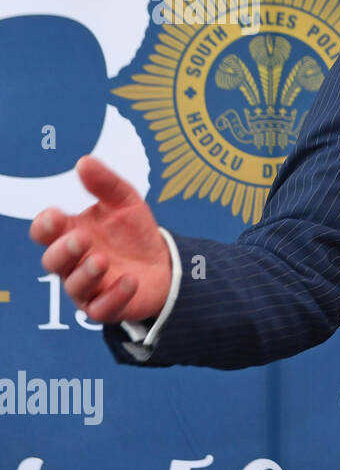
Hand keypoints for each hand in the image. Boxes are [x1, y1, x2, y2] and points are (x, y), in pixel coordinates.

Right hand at [29, 155, 171, 324]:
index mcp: (70, 233)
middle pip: (53, 261)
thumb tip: (84, 162)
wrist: (164, 263)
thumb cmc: (134, 232)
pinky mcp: (106, 306)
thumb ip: (106, 184)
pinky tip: (130, 281)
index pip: (45, 232)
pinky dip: (114, 296)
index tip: (56, 215)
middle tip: (81, 238)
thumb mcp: (126, 202)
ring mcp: (88, 287)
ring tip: (102, 260)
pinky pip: (101, 308)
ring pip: (73, 286)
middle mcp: (73, 262)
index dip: (45, 226)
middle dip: (64, 250)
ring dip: (86, 273)